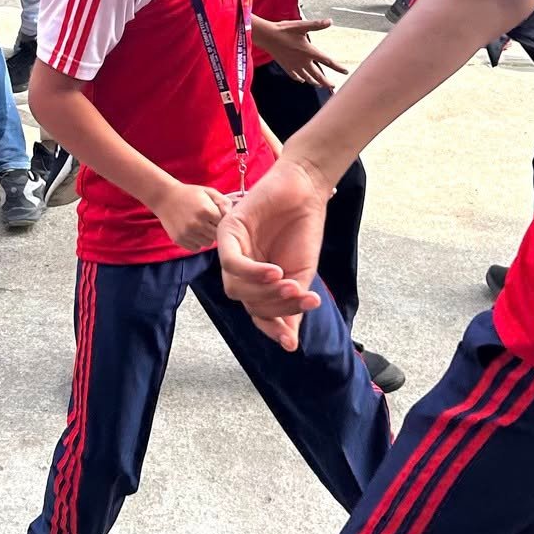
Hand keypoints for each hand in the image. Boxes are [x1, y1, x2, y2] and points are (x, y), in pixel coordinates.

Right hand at [151, 179, 230, 249]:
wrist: (165, 198)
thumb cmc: (190, 194)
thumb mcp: (209, 192)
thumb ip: (224, 202)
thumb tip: (232, 216)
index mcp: (206, 210)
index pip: (223, 224)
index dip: (221, 220)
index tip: (216, 215)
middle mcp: (197, 224)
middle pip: (216, 235)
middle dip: (215, 229)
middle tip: (209, 221)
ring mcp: (187, 233)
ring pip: (207, 243)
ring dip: (207, 237)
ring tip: (201, 226)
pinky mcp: (179, 240)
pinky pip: (196, 248)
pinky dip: (197, 242)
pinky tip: (193, 232)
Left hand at [218, 156, 329, 348]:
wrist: (305, 190)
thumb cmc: (303, 229)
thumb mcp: (302, 275)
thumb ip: (292, 305)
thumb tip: (289, 343)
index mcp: (257, 281)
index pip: (257, 312)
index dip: (271, 329)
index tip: (291, 343)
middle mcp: (240, 269)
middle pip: (247, 302)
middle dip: (275, 305)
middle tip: (302, 295)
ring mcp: (231, 250)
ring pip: (235, 287)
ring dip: (263, 291)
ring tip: (290, 283)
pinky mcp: (228, 231)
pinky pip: (231, 262)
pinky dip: (252, 272)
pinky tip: (275, 272)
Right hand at [257, 16, 346, 86]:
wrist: (267, 36)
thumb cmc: (285, 30)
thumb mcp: (302, 25)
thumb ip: (317, 25)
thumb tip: (330, 21)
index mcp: (310, 52)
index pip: (328, 61)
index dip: (338, 67)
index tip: (346, 71)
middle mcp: (303, 61)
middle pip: (318, 75)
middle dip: (326, 82)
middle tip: (332, 86)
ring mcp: (294, 65)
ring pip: (307, 77)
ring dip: (314, 82)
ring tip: (319, 84)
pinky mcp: (286, 66)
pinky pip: (295, 75)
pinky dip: (300, 78)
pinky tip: (301, 80)